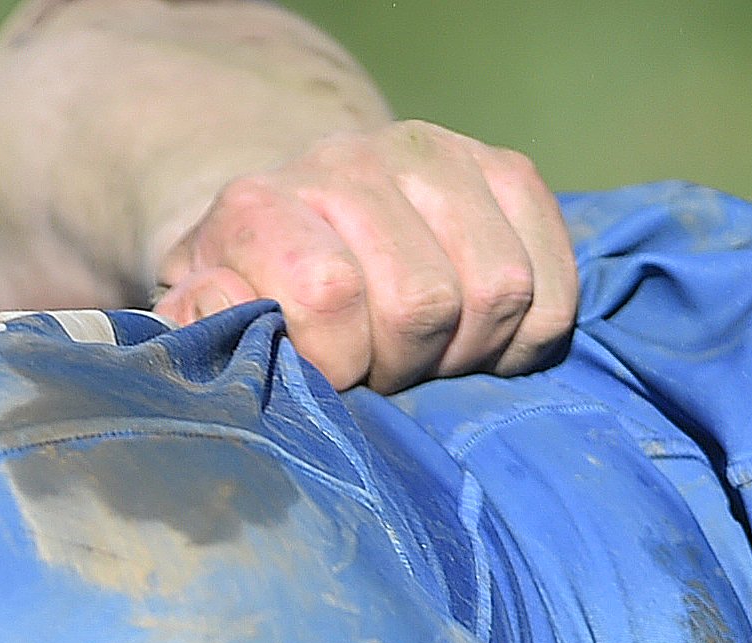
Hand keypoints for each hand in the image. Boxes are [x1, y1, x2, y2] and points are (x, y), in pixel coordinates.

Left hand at [153, 121, 577, 391]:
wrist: (302, 221)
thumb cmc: (255, 295)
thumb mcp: (203, 319)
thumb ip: (198, 325)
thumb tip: (219, 303)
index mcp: (261, 203)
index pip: (330, 293)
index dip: (338, 365)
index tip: (325, 377)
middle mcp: (349, 160)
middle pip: (424, 302)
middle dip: (404, 366)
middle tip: (380, 369)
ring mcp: (438, 156)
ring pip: (499, 291)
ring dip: (468, 352)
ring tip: (426, 353)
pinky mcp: (507, 169)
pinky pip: (553, 284)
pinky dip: (527, 337)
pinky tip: (480, 338)